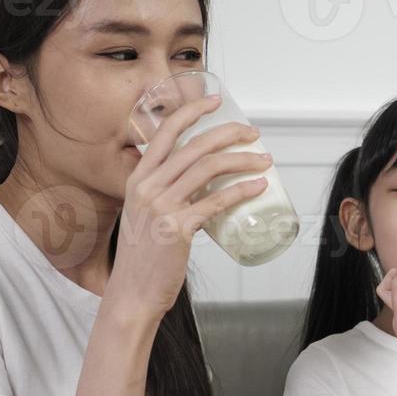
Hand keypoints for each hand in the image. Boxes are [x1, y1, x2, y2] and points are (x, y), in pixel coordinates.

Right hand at [113, 95, 271, 314]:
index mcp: (138, 179)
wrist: (132, 293)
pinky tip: (258, 187)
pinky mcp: (178, 228)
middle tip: (253, 134)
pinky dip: (241, 191)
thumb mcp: (144, 216)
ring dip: (242, 160)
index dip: (192, 111)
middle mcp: (147, 187)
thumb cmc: (143, 258)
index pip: (165, 132)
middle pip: (195, 145)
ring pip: (208, 168)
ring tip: (264, 161)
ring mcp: (162, 206)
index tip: (215, 101)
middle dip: (229, 133)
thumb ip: (165, 197)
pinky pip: (216, 201)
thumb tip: (200, 188)